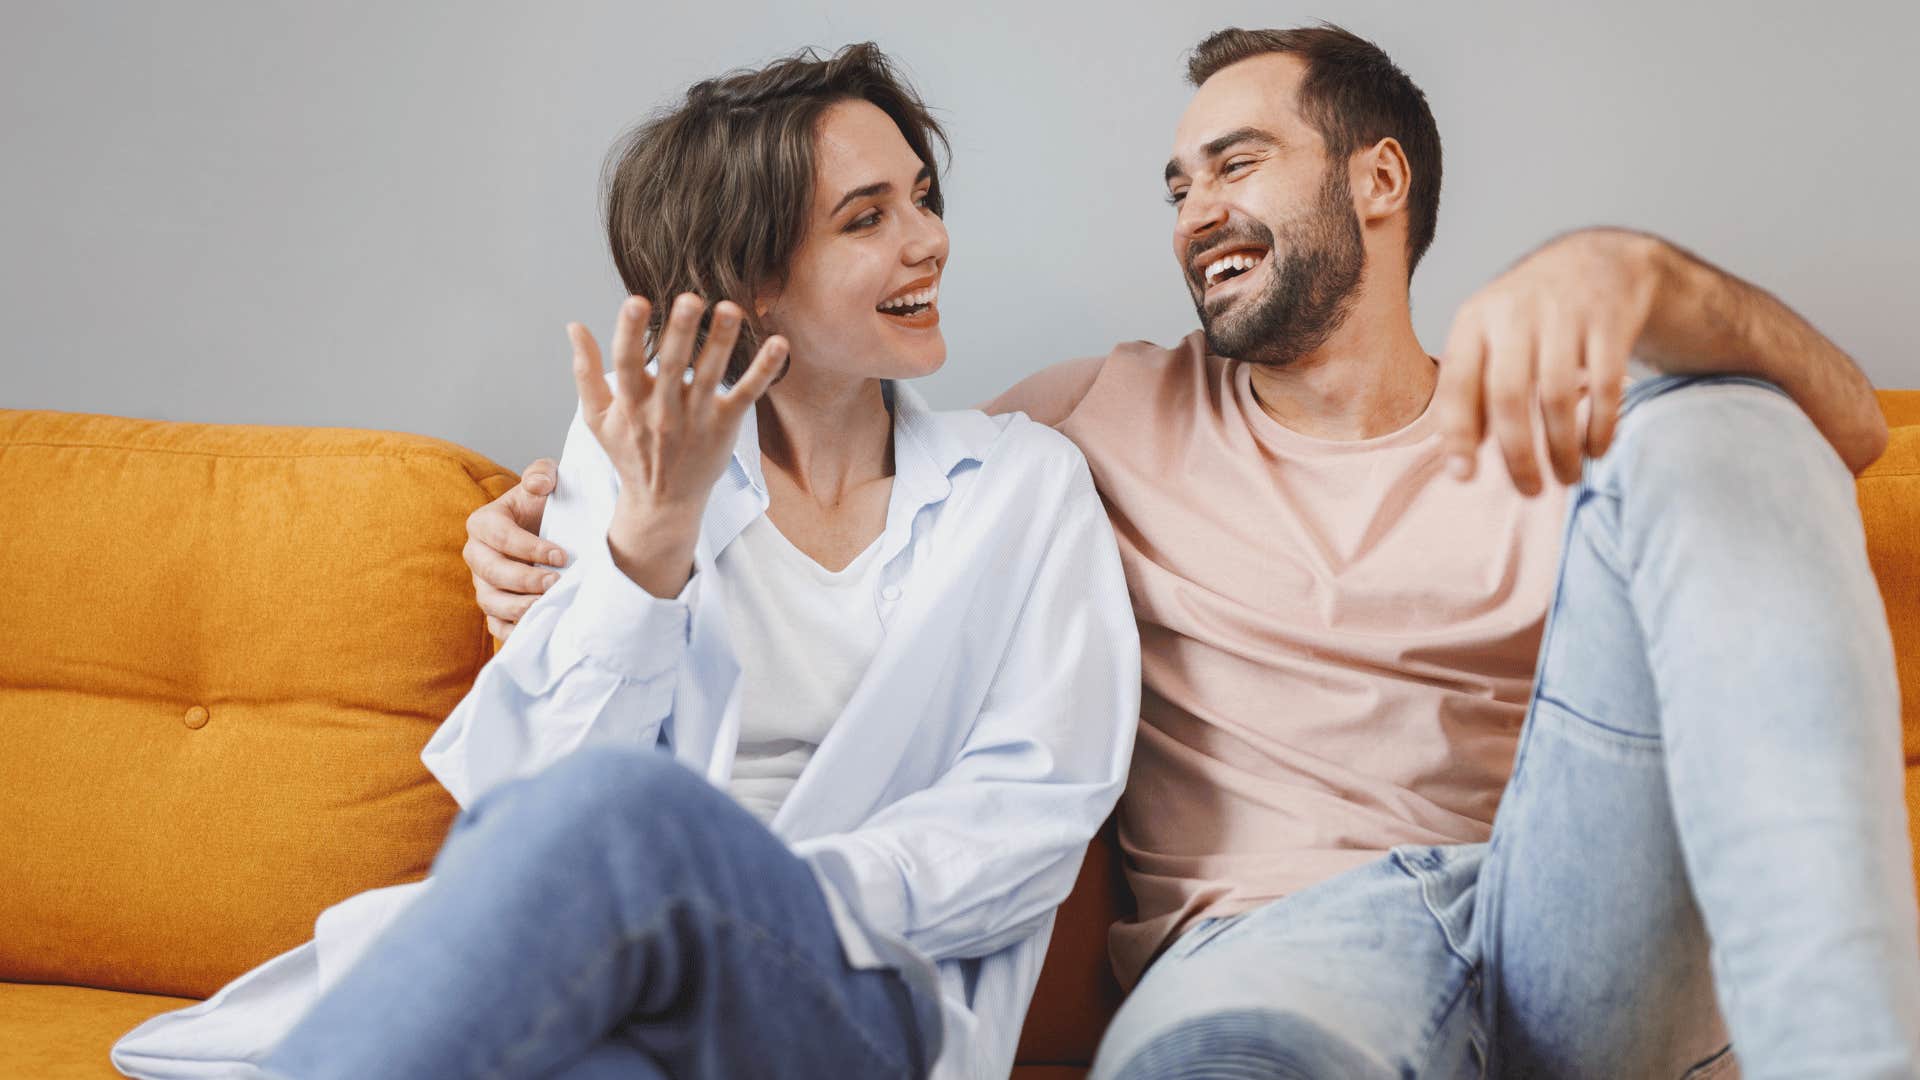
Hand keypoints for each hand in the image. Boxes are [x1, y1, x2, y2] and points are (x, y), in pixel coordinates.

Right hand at [464, 458, 564, 642]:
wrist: (554, 530)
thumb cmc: (547, 505)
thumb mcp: (548, 480)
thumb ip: (543, 472)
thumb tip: (539, 484)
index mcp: (484, 522)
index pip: (499, 536)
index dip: (529, 547)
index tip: (561, 555)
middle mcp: (477, 554)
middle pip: (490, 571)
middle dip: (523, 579)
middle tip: (555, 582)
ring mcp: (483, 583)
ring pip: (490, 601)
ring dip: (518, 607)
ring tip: (547, 606)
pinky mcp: (495, 606)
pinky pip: (495, 625)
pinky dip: (513, 630)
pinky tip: (538, 626)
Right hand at [570, 292, 786, 596]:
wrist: (663, 503)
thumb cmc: (629, 453)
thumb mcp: (597, 418)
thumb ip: (585, 371)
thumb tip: (574, 326)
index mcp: (629, 404)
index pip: (625, 363)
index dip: (628, 332)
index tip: (636, 301)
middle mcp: (663, 411)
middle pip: (671, 366)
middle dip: (679, 332)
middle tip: (689, 298)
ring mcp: (696, 419)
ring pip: (709, 376)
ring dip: (721, 342)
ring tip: (731, 309)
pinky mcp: (725, 426)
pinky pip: (747, 395)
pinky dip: (763, 370)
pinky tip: (779, 344)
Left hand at [1435, 228, 1659, 494]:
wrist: (1598, 260)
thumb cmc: (1529, 318)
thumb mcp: (1488, 339)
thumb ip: (1471, 393)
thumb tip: (1460, 463)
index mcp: (1475, 320)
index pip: (1458, 383)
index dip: (1458, 434)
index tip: (1464, 477)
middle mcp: (1516, 312)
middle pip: (1508, 396)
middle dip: (1518, 454)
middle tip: (1530, 491)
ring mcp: (1565, 313)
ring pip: (1557, 396)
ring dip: (1562, 449)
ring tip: (1567, 477)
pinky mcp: (1610, 320)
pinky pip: (1605, 385)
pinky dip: (1600, 425)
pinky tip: (1596, 449)